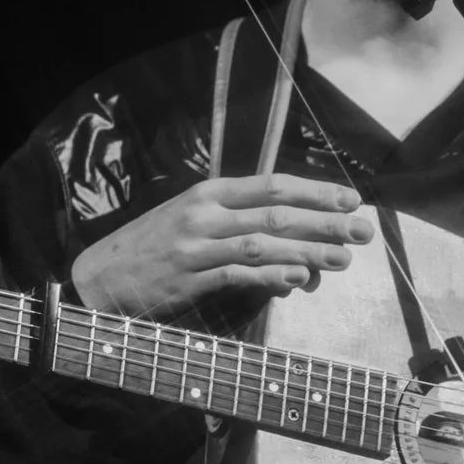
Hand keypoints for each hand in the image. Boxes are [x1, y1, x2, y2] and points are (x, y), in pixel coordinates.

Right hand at [69, 172, 377, 319]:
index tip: (351, 198)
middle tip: (363, 230)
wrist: (100, 278)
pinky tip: (298, 278)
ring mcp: (196, 246)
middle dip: (325, 221)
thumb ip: (238, 227)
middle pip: (276, 213)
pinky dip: (270, 275)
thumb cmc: (153, 248)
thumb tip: (292, 246)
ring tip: (342, 259)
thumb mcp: (192, 221)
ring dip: (307, 250)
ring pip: (263, 243)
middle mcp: (205, 214)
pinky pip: (238, 274)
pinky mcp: (189, 279)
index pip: (272, 185)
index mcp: (209, 193)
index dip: (315, 191)